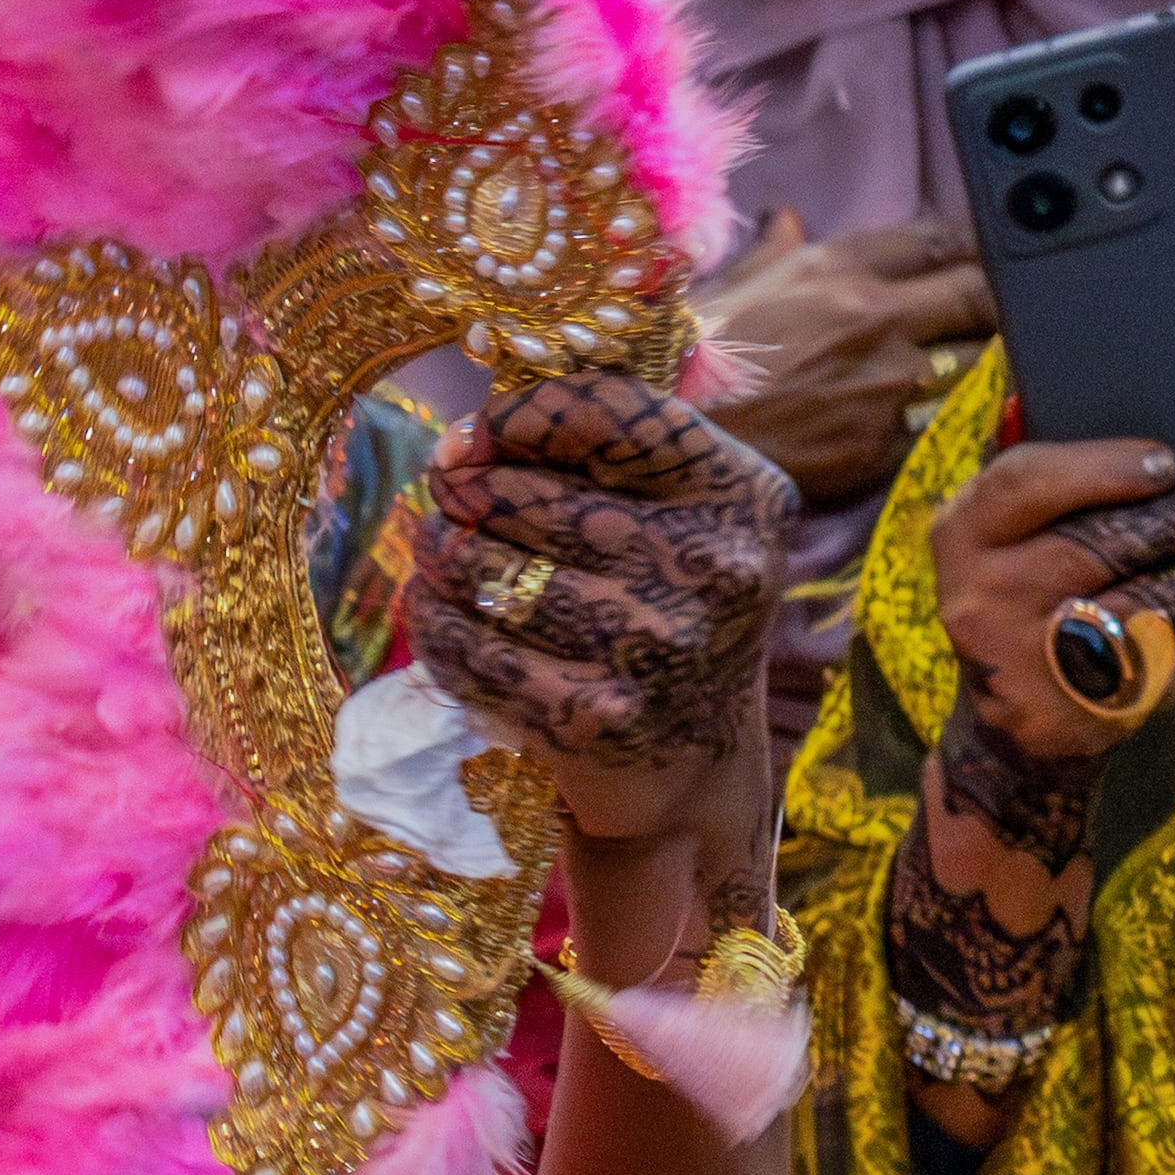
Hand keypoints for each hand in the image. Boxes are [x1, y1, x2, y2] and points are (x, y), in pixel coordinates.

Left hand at [402, 372, 790, 845]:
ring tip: (436, 550)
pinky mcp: (596, 716)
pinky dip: (435, 624)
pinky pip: (473, 648)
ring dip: (440, 556)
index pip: (612, 412)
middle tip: (446, 496)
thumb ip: (602, 455)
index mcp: (742, 494)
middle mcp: (710, 567)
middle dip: (465, 491)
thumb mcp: (684, 516)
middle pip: (533, 496)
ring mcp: (654, 647)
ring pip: (490, 573)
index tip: (472, 435)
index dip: (518, 414)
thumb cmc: (669, 607)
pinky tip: (432, 610)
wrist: (695, 762)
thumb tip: (461, 442)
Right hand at [693, 206, 991, 511]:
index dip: (971, 248)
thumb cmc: (688, 352)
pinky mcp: (884, 444)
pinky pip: (946, 426)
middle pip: (980, 295)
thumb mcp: (733, 283)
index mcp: (839, 265)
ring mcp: (887, 383)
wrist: (662, 430)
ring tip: (979, 370)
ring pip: (978, 363)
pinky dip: (956, 423)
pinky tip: (957, 422)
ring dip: (982, 365)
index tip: (979, 259)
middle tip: (996, 315)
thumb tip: (790, 218)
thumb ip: (776, 248)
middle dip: (994, 303)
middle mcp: (877, 315)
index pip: (939, 240)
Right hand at [920, 433, 1174, 768]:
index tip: (1165, 462)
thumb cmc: (1034, 596)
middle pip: (1092, 543)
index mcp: (963, 532)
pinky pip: (1155, 643)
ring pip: (1135, 594)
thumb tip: (1067, 397)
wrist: (1016, 724)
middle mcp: (980, 593)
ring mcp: (1025, 654)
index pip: (1022, 482)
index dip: (1098, 468)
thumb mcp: (1012, 536)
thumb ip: (1043, 480)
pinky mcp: (1073, 700)